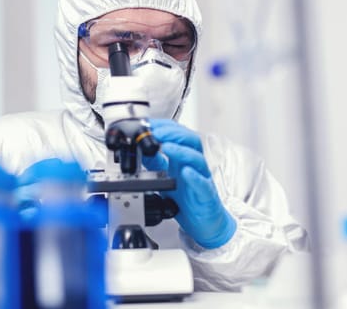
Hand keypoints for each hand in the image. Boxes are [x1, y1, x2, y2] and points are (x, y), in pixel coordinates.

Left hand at [143, 119, 235, 248]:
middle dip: (172, 133)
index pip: (178, 134)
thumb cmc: (188, 198)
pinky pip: (202, 183)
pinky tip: (186, 172)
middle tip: (155, 132)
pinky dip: (194, 176)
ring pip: (196, 158)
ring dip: (181, 150)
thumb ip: (154, 163)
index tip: (149, 124)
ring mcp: (202, 178)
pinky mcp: (206, 194)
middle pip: (190, 141)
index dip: (165, 127)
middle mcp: (194, 165)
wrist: (204, 222)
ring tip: (166, 147)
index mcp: (184, 158)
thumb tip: (139, 149)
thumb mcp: (165, 177)